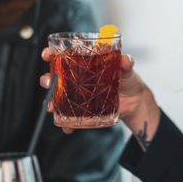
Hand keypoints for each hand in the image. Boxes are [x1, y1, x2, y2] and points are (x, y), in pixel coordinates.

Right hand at [40, 49, 160, 138]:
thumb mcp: (126, 68)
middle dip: (47, 79)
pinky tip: (68, 127)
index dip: (52, 54)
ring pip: (58, 97)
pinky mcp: (83, 110)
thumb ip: (126, 63)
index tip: (47, 54)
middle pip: (55, 77)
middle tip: (49, 82)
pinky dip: (66, 124)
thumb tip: (125, 60)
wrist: (135, 100)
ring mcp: (78, 95)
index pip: (63, 56)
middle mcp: (77, 79)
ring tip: (52, 106)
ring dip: (52, 102)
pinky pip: (70, 117)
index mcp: (84, 64)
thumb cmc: (127, 79)